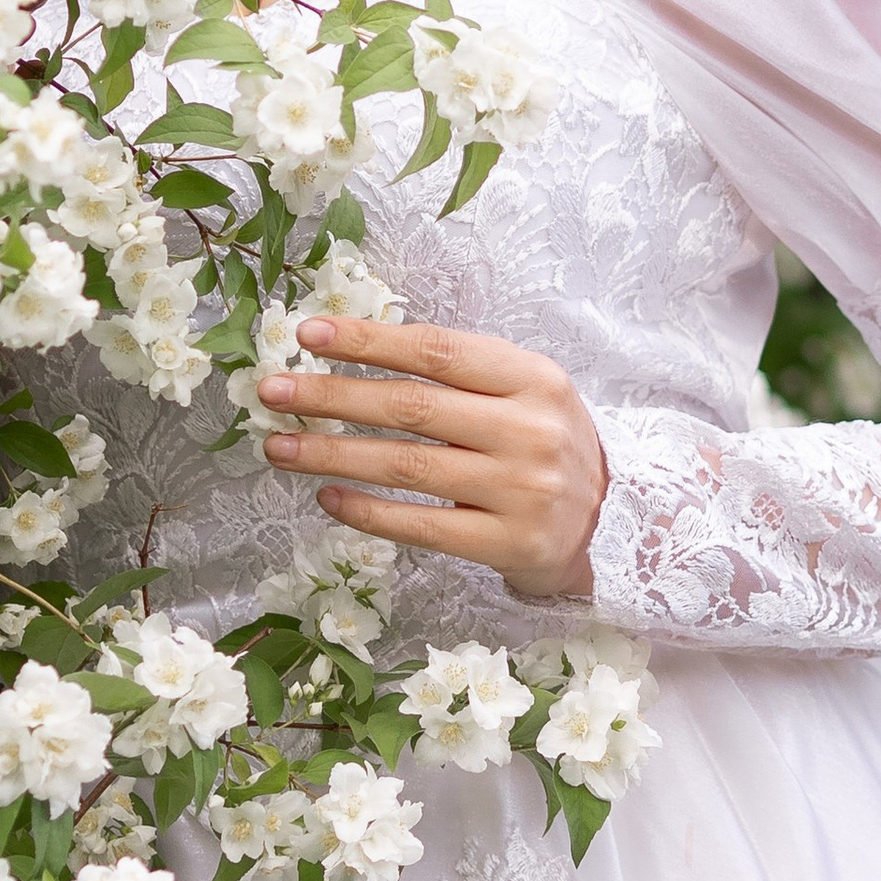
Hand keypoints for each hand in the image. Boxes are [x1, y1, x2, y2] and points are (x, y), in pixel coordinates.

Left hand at [257, 318, 608, 602]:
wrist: (609, 526)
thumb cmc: (544, 445)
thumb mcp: (523, 391)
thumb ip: (457, 372)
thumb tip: (351, 350)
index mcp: (533, 377)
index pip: (437, 351)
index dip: (368, 341)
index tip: (307, 335)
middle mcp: (530, 430)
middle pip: (412, 407)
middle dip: (331, 396)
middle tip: (271, 392)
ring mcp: (521, 491)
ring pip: (407, 467)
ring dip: (332, 454)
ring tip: (278, 447)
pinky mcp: (508, 545)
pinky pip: (421, 526)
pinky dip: (367, 511)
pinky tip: (326, 496)